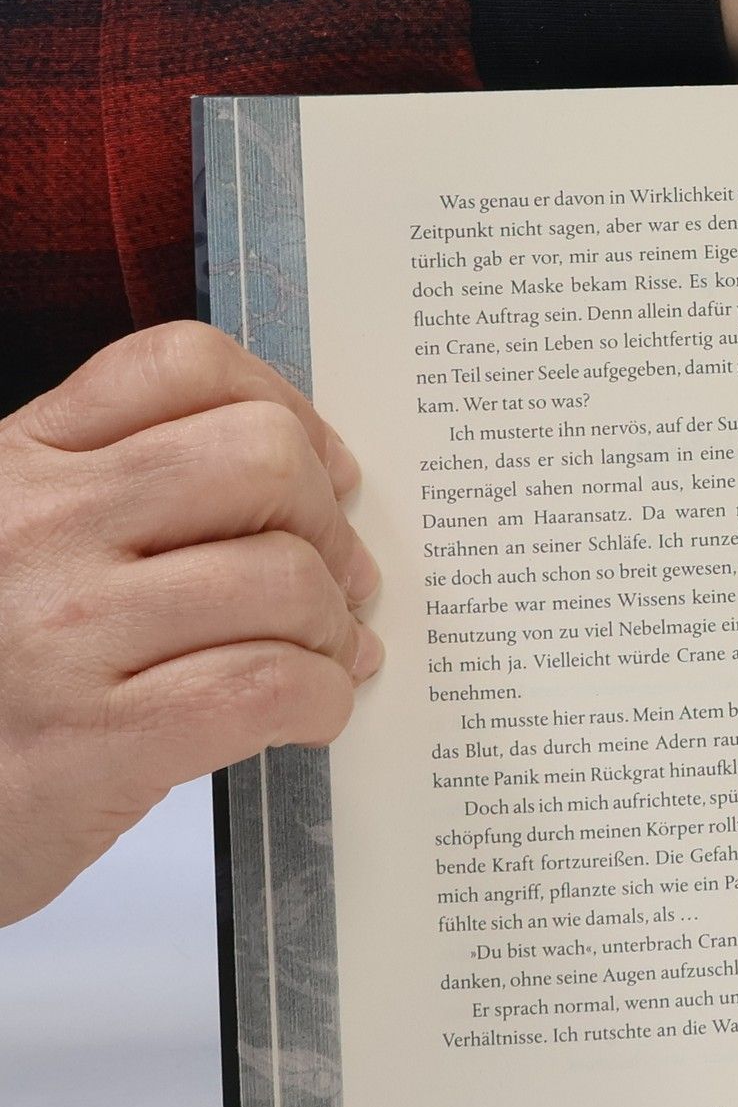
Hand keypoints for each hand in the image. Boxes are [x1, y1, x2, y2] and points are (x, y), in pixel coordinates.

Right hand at [0, 322, 382, 926]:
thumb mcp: (17, 553)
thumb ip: (123, 503)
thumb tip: (309, 490)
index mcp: (18, 463)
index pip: (180, 368)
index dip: (287, 412)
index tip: (323, 473)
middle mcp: (35, 525)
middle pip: (261, 459)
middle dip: (328, 524)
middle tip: (337, 582)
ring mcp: (62, 630)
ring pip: (284, 577)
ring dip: (333, 627)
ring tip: (321, 658)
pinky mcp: (95, 738)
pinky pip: (270, 684)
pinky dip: (320, 698)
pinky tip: (306, 714)